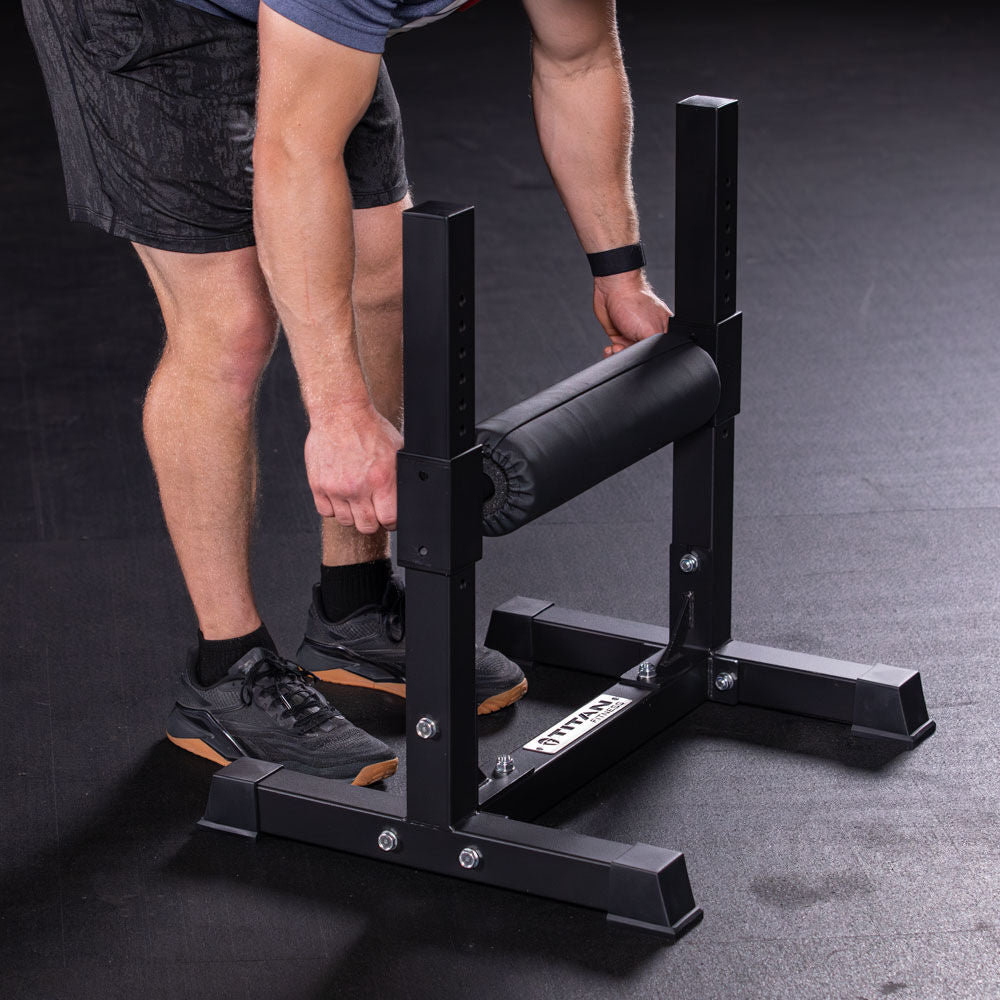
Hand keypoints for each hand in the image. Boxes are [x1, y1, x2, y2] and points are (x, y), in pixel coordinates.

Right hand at [304, 400, 403, 532]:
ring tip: (355, 500)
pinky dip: (333, 508)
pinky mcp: (318, 485)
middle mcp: (358, 487)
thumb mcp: (396, 451)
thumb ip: (398, 476)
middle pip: (367, 526)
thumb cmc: (369, 428)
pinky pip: (325, 512)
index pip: (389, 519)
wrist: (340, 413)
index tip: (389, 516)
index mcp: (381, 480)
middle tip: (372, 509)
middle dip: (373, 521)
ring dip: (352, 515)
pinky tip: (340, 496)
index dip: (391, 521)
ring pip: (346, 521)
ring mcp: (336, 488)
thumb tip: (405, 493)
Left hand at [593, 271, 672, 356]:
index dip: (645, 357)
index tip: (636, 354)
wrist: (612, 289)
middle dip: (629, 356)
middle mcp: (648, 334)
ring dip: (618, 355)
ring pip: (626, 355)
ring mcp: (632, 335)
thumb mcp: (652, 330)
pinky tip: (610, 348)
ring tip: (615, 348)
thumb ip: (654, 348)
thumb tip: (650, 359)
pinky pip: (616, 351)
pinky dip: (612, 353)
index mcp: (662, 332)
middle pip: (640, 355)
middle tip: (623, 349)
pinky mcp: (619, 335)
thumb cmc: (635, 303)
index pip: (656, 353)